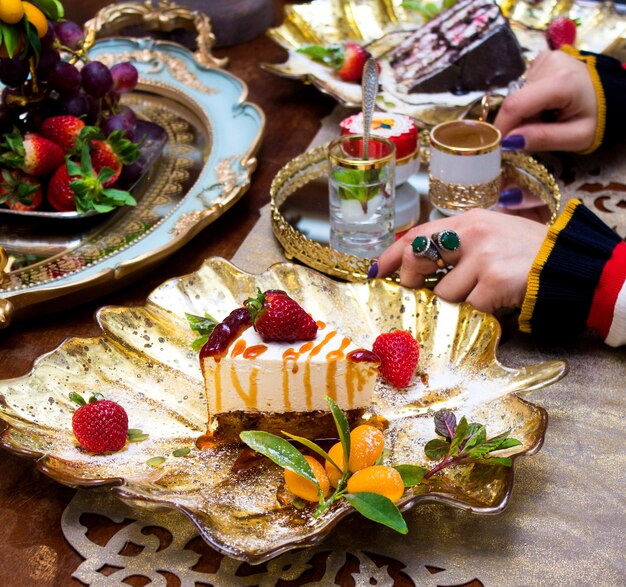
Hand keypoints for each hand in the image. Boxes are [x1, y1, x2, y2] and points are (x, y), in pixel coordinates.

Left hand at [374, 209, 548, 312]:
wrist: (567, 262)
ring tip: (480, 293)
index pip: (417, 234)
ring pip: (443, 292)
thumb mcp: (490, 233)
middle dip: (412, 280)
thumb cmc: (525, 250)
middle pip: (417, 258)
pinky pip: (469, 307)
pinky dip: (478, 311)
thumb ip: (458, 244)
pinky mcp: (493, 281)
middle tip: (420, 291)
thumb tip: (420, 266)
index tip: (377, 271)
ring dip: (456, 301)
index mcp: (467, 221)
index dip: (392, 254)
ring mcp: (481, 257)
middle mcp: (471, 234)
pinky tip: (496, 302)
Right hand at [495, 50, 596, 151]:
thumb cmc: (598, 118)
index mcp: (561, 82)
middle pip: (515, 101)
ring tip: (546, 118)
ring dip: (524, 113)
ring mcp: (544, 59)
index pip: (515, 105)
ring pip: (517, 95)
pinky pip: (522, 88)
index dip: (502, 127)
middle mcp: (549, 63)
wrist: (613, 96)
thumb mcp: (576, 137)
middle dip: (517, 123)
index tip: (499, 145)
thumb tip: (508, 141)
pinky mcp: (541, 60)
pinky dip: (528, 102)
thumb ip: (543, 139)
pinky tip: (545, 105)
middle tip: (535, 133)